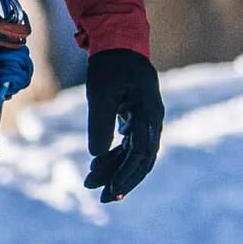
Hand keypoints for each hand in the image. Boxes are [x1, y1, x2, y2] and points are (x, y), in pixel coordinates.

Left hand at [83, 48, 162, 202]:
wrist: (118, 45)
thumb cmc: (111, 66)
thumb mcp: (101, 93)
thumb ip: (100, 123)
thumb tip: (97, 155)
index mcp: (149, 115)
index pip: (142, 154)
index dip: (127, 175)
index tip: (111, 190)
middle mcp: (152, 121)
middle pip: (141, 160)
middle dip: (122, 180)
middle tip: (103, 199)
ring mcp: (145, 121)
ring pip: (133, 155)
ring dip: (114, 170)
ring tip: (91, 184)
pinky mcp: (135, 120)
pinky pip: (127, 146)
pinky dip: (113, 157)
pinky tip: (96, 168)